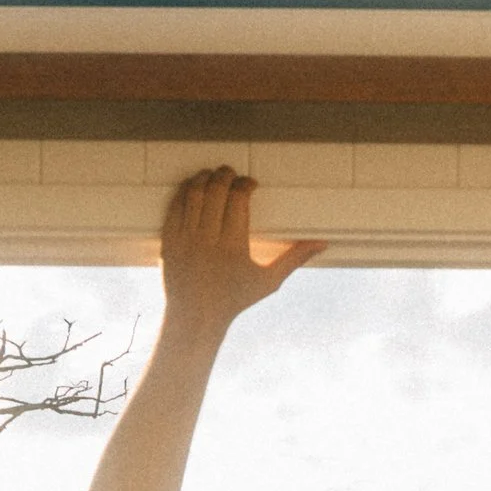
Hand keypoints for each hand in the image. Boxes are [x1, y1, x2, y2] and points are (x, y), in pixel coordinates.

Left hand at [159, 168, 322, 342]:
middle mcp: (208, 239)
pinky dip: (184, 191)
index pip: (238, 198)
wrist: (196, 316)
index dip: (245, 184)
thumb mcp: (269, 281)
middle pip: (215, 189)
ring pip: (193, 193)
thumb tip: (321, 243)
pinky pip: (175, 206)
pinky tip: (194, 188)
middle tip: (232, 174)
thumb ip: (294, 258)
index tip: (251, 184)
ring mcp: (185, 239)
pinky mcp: (169, 240)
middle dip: (225, 175)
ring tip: (213, 176)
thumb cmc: (235, 299)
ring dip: (204, 178)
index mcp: (233, 245)